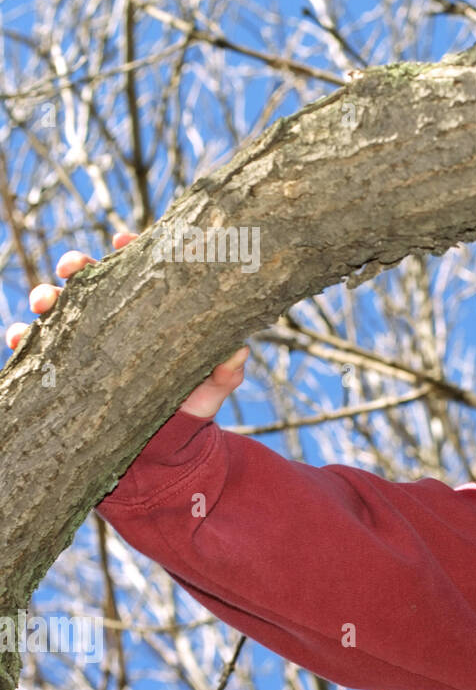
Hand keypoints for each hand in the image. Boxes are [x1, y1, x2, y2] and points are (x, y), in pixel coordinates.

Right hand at [4, 231, 249, 419]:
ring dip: (46, 296)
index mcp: (152, 311)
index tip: (122, 240)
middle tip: (72, 267)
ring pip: (59, 307)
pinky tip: (20, 338)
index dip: (129, 250)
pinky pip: (37, 348)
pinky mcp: (67, 368)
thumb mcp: (211, 390)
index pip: (139, 271)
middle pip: (91, 280)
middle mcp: (116, 320)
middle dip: (76, 265)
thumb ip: (225, 373)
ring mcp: (88, 342)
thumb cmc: (191, 407)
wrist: (166, 448)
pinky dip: (24, 338)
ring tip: (45, 302)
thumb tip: (240, 351)